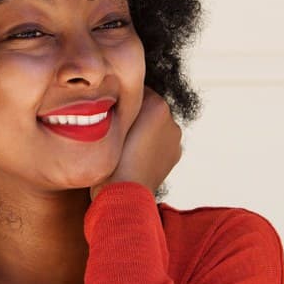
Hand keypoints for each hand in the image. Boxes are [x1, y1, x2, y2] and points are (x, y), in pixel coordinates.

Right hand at [90, 86, 182, 200]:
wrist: (124, 194)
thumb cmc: (110, 157)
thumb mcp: (107, 121)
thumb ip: (115, 104)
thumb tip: (113, 96)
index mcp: (157, 105)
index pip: (137, 90)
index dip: (121, 99)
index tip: (110, 111)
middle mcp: (171, 119)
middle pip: (148, 107)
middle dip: (135, 114)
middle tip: (116, 129)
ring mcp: (175, 138)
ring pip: (155, 124)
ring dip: (143, 129)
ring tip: (125, 145)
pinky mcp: (175, 154)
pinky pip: (160, 141)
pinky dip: (150, 145)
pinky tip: (135, 155)